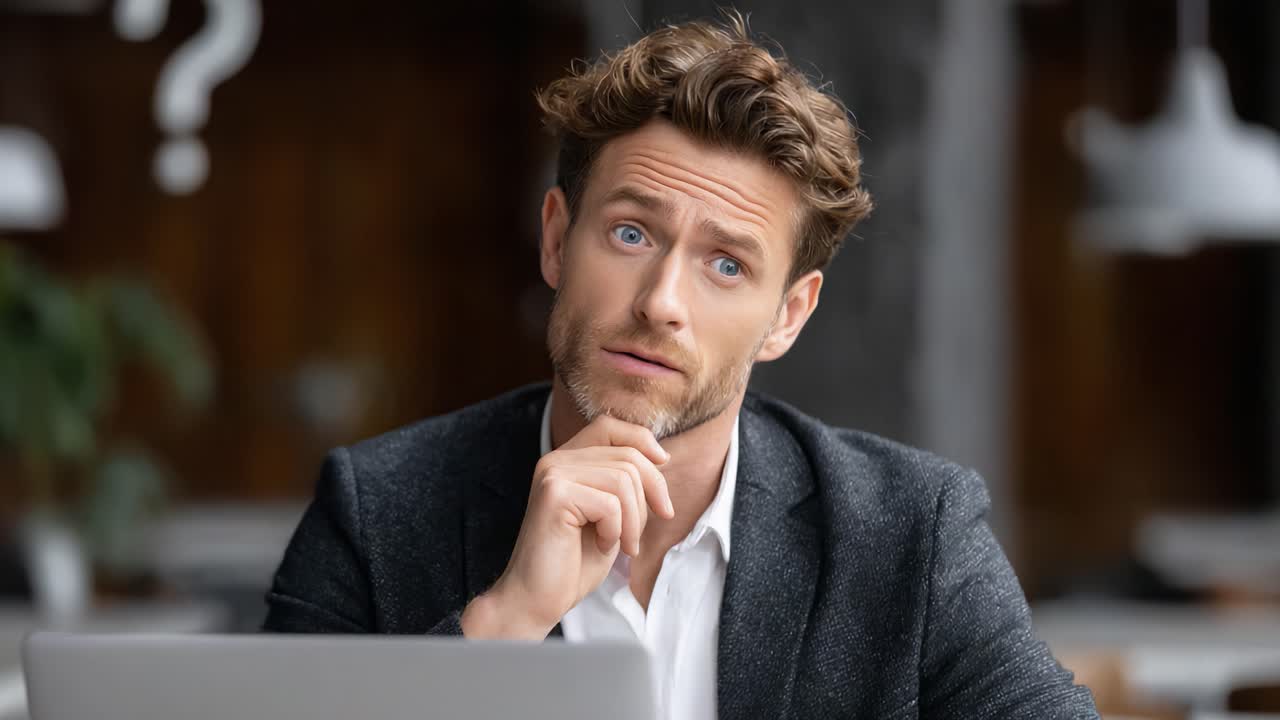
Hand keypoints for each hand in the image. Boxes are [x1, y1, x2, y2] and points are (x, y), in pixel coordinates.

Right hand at [460, 415, 674, 639]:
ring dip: (633, 520)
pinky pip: (610, 503)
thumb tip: (660, 457)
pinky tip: (601, 546)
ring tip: (622, 546)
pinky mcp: (554, 494)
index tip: (663, 465)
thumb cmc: (575, 561)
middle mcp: (555, 460)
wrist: (537, 598)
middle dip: (650, 495)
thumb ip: (626, 483)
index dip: (643, 441)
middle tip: (639, 535)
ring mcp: (552, 474)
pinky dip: (616, 531)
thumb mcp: (611, 515)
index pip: (610, 426)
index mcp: (567, 460)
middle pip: (627, 456)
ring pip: (623, 479)